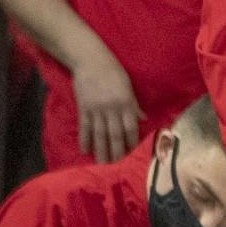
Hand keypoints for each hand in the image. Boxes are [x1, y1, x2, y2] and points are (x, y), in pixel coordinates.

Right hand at [72, 46, 142, 163]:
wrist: (90, 60)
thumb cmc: (112, 71)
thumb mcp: (127, 86)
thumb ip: (133, 105)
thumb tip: (142, 119)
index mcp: (125, 102)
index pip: (130, 127)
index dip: (132, 142)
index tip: (132, 154)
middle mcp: (111, 108)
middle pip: (115, 134)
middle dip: (116, 151)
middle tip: (116, 166)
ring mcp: (96, 109)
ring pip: (99, 134)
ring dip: (101, 150)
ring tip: (101, 163)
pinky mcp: (83, 108)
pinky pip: (84, 127)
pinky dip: (85, 139)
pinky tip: (85, 150)